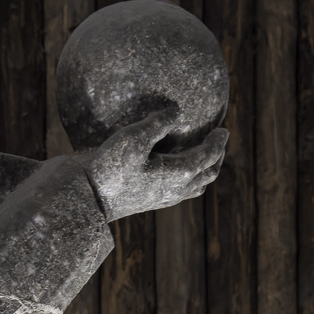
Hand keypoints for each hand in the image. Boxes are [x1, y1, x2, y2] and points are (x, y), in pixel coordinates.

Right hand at [85, 107, 228, 221]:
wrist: (90, 197)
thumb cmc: (111, 167)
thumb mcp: (133, 137)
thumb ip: (158, 122)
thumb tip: (177, 111)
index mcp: (179, 173)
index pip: (209, 156)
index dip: (218, 142)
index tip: (223, 130)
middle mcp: (177, 189)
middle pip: (208, 174)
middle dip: (217, 157)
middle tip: (218, 141)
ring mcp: (165, 198)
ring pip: (196, 186)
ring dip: (205, 171)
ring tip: (204, 157)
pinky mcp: (152, 201)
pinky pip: (181, 191)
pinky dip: (189, 178)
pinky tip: (176, 168)